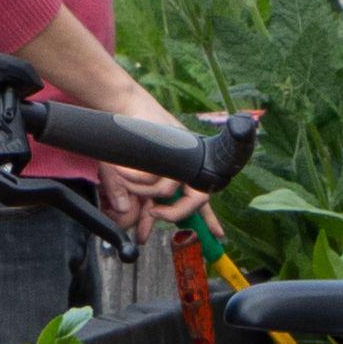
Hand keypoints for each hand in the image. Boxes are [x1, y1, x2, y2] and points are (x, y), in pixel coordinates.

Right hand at [93, 72, 196, 241]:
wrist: (125, 109)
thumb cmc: (127, 140)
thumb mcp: (125, 176)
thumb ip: (127, 197)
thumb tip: (125, 216)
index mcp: (179, 174)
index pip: (196, 199)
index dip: (208, 219)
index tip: (218, 234)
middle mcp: (185, 168)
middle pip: (194, 200)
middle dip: (172, 213)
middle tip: (155, 214)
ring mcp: (181, 159)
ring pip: (167, 191)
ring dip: (140, 190)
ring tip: (124, 178)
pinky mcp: (174, 150)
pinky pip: (157, 178)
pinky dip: (137, 178)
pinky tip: (124, 170)